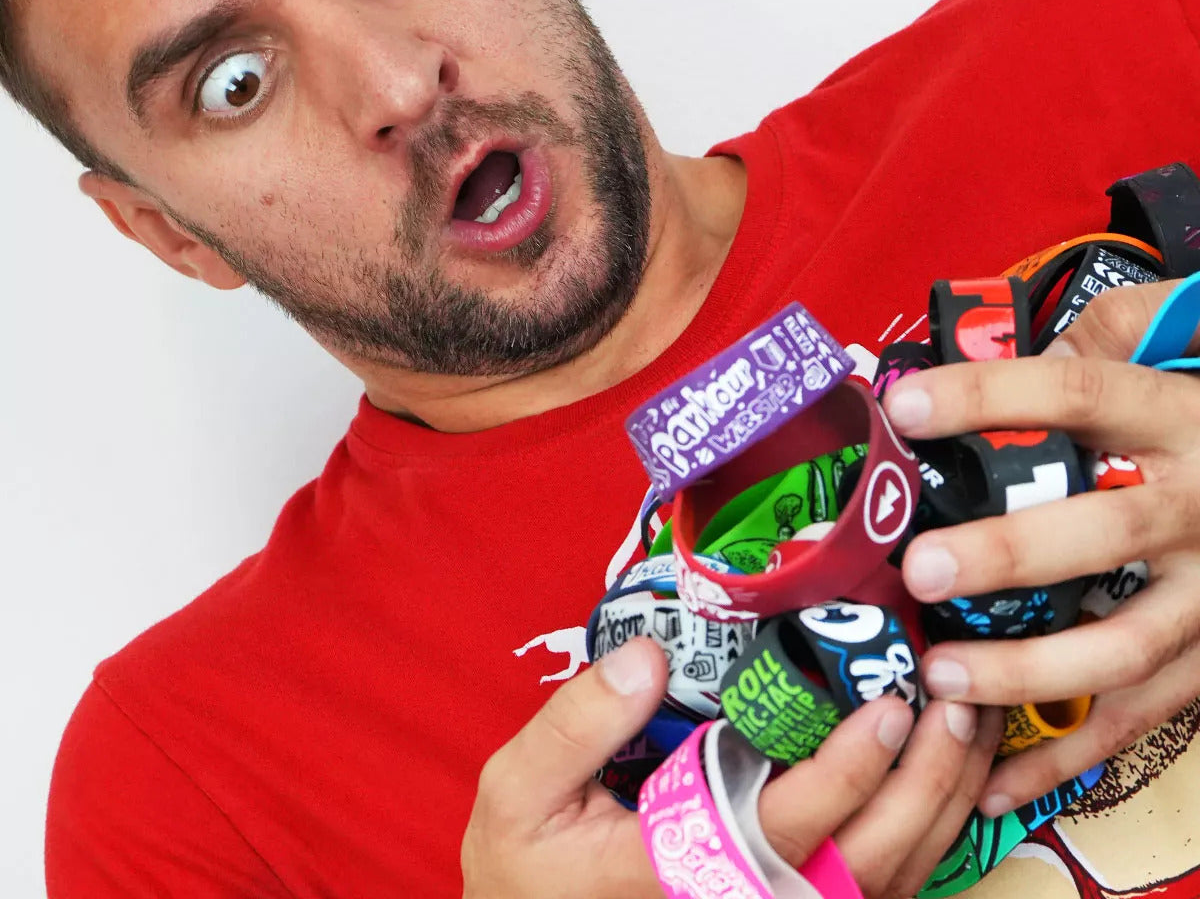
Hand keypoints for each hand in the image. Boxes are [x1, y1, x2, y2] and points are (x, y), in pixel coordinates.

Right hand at [461, 636, 1001, 898]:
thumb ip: (577, 722)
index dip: (849, 771)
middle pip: (868, 862)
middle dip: (926, 783)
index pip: (789, 830)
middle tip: (956, 699)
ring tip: (970, 722)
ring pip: (890, 879)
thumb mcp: (518, 791)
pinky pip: (881, 884)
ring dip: (943, 803)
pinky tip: (948, 773)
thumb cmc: (529, 866)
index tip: (890, 704)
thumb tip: (648, 653)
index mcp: (684, 876)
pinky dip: (931, 831)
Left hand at [882, 281, 1199, 818]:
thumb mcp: (1168, 348)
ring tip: (940, 675)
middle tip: (922, 566)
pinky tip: (992, 781)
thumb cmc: (1198, 411)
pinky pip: (1137, 721)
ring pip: (1126, 646)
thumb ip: (1091, 339)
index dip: (990, 398)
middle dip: (1011, 554)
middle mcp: (1198, 507)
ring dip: (1029, 670)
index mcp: (1175, 417)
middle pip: (1107, 532)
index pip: (1079, 394)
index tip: (904, 407)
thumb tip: (962, 346)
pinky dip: (1066, 758)